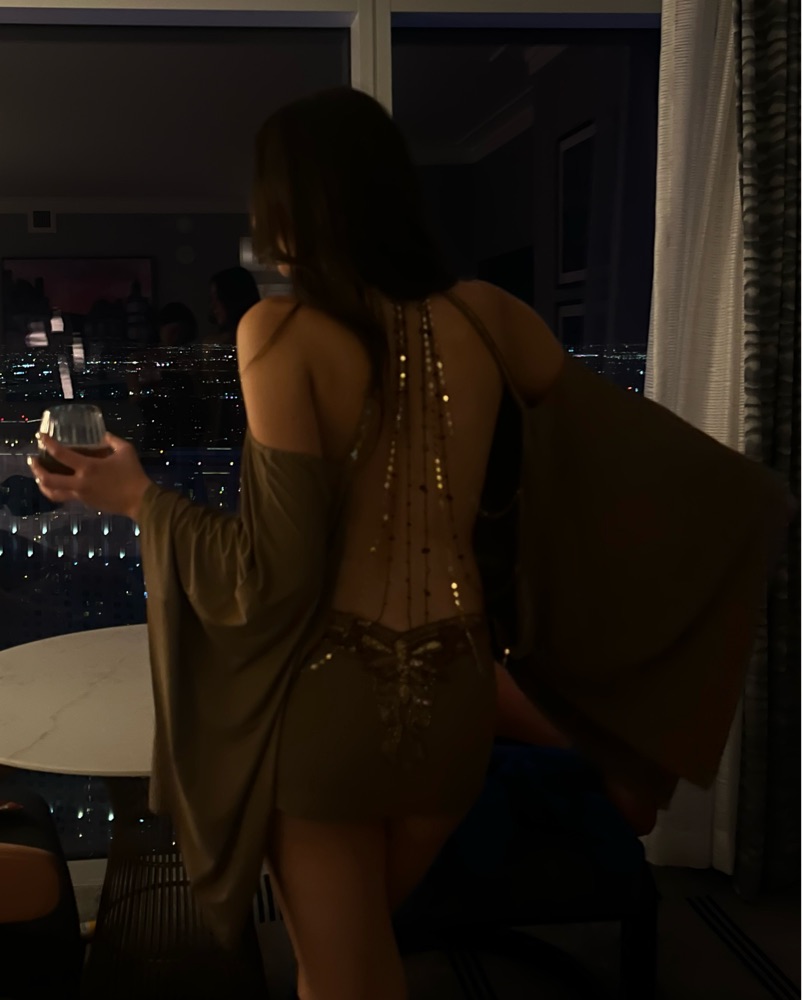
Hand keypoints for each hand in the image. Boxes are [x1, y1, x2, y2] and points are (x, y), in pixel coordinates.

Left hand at [28, 433, 152, 519]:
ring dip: (42, 484)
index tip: (40, 437)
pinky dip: (57, 490)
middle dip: (36, 469)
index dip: (48, 443)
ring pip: (52, 493)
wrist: (140, 500)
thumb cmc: (133, 474)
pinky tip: (58, 485)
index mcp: (88, 467)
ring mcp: (81, 495)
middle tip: (34, 460)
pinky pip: (65, 497)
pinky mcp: (85, 503)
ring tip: (39, 477)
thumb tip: (104, 435)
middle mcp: (79, 482)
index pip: (60, 453)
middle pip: (48, 479)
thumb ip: (112, 440)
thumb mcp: (126, 450)